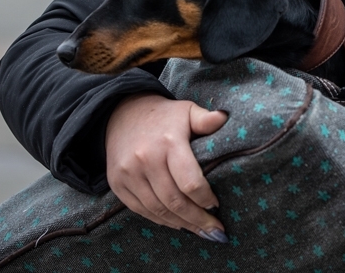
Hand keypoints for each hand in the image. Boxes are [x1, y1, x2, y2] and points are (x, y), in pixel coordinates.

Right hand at [105, 94, 228, 241]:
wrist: (121, 113)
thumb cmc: (164, 116)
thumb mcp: (187, 111)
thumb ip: (207, 118)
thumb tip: (226, 117)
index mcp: (169, 142)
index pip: (190, 182)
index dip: (205, 199)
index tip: (217, 205)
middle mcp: (146, 159)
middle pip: (175, 201)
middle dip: (197, 220)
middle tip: (215, 231)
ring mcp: (129, 173)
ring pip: (158, 210)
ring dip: (181, 224)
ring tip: (200, 232)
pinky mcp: (118, 184)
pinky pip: (141, 210)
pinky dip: (161, 220)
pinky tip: (177, 224)